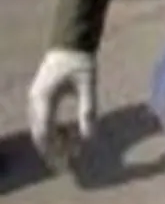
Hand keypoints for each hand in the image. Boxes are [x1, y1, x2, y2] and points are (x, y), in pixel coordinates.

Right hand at [28, 49, 96, 168]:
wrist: (70, 40)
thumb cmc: (81, 61)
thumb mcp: (88, 86)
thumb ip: (88, 110)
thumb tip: (89, 136)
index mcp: (44, 99)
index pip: (44, 133)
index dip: (53, 150)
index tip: (65, 162)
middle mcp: (35, 101)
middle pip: (39, 133)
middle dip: (52, 149)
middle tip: (68, 162)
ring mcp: (35, 98)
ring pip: (40, 127)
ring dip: (53, 140)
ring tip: (71, 149)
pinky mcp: (40, 95)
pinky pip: (42, 119)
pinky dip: (52, 129)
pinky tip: (66, 134)